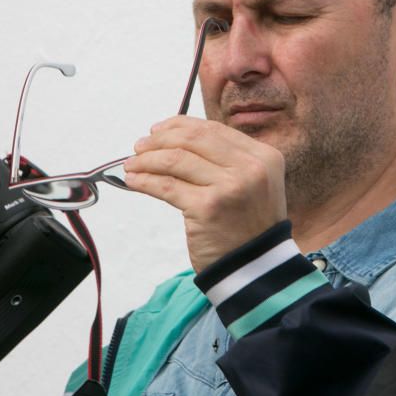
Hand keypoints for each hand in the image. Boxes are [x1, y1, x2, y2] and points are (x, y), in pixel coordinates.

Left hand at [123, 117, 286, 271]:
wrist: (256, 269)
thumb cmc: (247, 226)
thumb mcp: (251, 184)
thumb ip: (225, 159)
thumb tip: (172, 137)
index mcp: (263, 156)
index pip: (212, 129)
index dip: (179, 125)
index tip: (157, 130)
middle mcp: (250, 168)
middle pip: (192, 140)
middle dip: (159, 139)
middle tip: (139, 146)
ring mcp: (230, 187)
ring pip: (175, 159)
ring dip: (146, 159)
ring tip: (132, 164)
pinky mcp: (207, 208)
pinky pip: (167, 186)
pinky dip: (145, 180)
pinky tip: (133, 181)